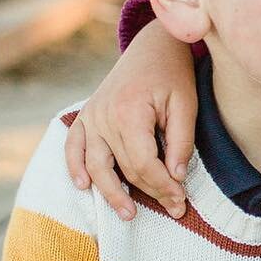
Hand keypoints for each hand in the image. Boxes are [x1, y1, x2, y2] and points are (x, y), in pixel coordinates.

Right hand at [65, 19, 197, 219]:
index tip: (181, 201)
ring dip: (110, 192)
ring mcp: (91, 115)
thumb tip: (176, 177)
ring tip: (128, 214)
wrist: (152, 46)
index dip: (163, 186)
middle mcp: (104, 116)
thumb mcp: (186, 105)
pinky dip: (75, 167)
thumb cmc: (172, 74)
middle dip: (150, 192)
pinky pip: (74, 146)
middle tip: (174, 210)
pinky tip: (84, 186)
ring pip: (96, 164)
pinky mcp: (86, 115)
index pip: (143, 163)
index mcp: (129, 112)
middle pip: (124, 167)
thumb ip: (182, 142)